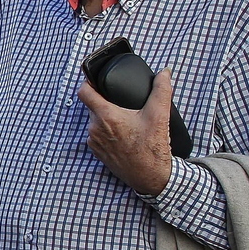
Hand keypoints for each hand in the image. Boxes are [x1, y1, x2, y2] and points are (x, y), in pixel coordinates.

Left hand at [77, 68, 174, 196]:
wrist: (151, 177)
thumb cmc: (153, 148)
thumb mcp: (159, 116)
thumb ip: (161, 90)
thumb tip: (164, 72)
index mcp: (106, 116)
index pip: (84, 92)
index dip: (87, 82)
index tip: (95, 80)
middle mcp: (95, 129)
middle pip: (91, 106)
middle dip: (104, 101)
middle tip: (119, 100)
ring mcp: (94, 142)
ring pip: (95, 121)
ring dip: (106, 117)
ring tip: (123, 117)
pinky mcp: (97, 153)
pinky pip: (97, 135)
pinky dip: (106, 131)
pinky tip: (121, 132)